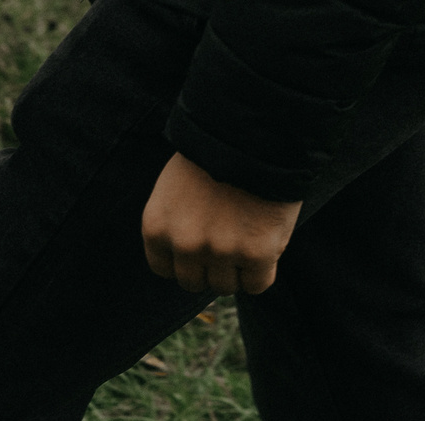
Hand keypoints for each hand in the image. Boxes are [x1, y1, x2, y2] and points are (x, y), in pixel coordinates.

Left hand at [140, 153, 300, 296]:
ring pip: (226, 286)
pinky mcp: (255, 254)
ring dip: (238, 270)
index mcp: (156, 226)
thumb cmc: (220, 150)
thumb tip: (193, 261)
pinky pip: (257, 284)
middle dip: (211, 266)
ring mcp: (219, 251)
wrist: (258, 130)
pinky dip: (263, 271)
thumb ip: (177, 223)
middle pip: (194, 282)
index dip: (187, 259)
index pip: (165, 269)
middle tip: (231, 239)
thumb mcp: (177, 185)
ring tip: (250, 236)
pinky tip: (268, 246)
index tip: (203, 244)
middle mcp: (183, 243)